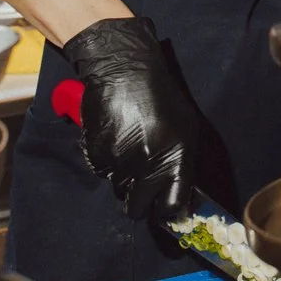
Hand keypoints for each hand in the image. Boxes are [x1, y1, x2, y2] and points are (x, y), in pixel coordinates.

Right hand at [63, 16, 196, 222]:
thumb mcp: (185, 127)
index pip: (171, 207)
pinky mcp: (96, 155)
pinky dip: (109, 163)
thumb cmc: (161, 96)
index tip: (167, 207)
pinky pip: (103, 172)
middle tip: (144, 184)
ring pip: (119, 190)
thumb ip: (183, 163)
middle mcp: (146, 166)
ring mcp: (118, 162)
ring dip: (125, 178)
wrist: (124, 70)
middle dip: (141, 202)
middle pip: (137, 210)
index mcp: (174, 159)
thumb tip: (180, 194)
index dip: (169, 211)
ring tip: (130, 147)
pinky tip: (116, 137)